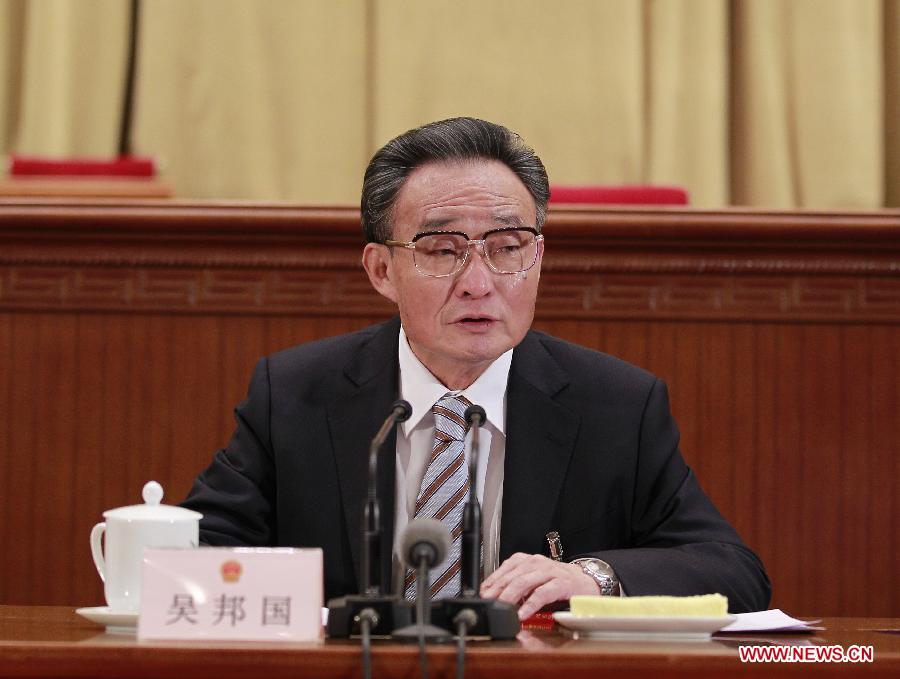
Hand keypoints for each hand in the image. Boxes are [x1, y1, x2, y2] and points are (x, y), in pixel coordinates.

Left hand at [480, 552, 599, 619]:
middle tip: (488, 604)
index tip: (482, 595)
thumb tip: (493, 598)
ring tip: (502, 609)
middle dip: (497, 592)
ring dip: (510, 597)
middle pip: (511, 577)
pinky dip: (530, 604)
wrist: (585, 582)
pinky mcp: (561, 583)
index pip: (503, 570)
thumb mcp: (532, 581)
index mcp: (526, 561)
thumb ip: (515, 587)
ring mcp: (549, 572)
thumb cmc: (556, 582)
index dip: (491, 583)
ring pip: (524, 582)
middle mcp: (536, 563)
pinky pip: (542, 593)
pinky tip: (523, 614)